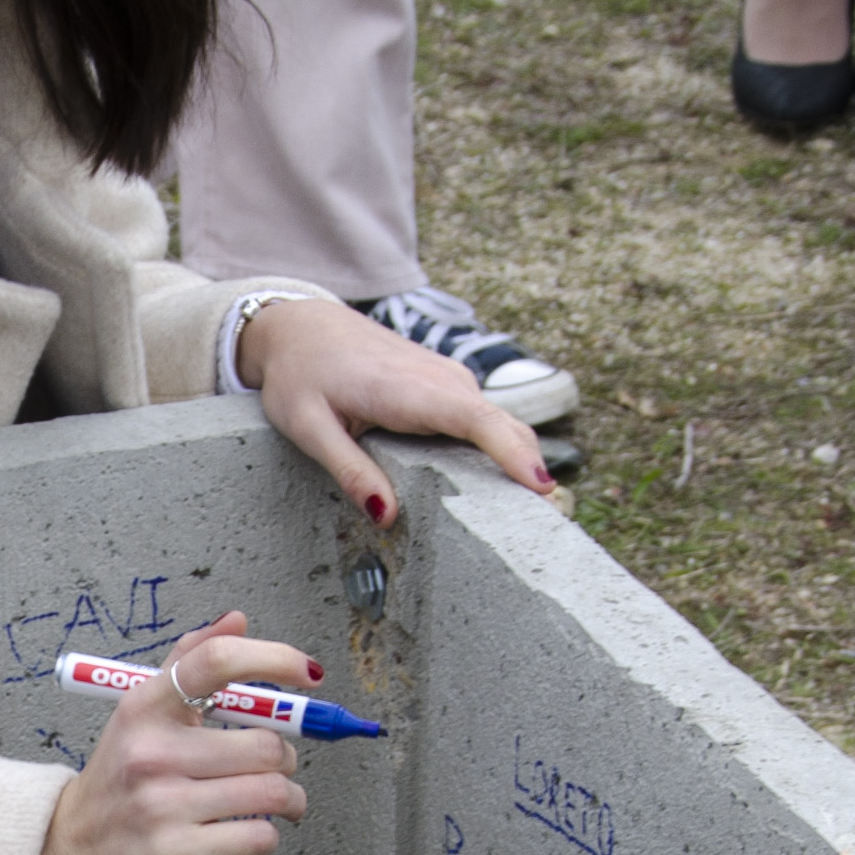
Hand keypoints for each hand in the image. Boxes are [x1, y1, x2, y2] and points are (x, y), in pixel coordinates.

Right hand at [28, 613, 310, 854]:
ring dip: (288, 798)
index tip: (306, 673)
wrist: (68, 854)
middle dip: (285, 758)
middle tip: (274, 766)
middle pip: (264, 744)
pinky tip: (248, 830)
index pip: (214, 663)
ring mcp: (162, 805)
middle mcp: (150, 753)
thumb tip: (235, 620)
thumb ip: (187, 664)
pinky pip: (259, 836)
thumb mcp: (139, 716)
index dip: (272, 659)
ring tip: (275, 801)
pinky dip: (268, 834)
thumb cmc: (116, 782)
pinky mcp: (176, 854)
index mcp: (144, 708)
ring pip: (271, 792)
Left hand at [236, 294, 553, 522]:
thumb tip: (387, 516)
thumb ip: (349, 470)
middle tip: (554, 528)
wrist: (302, 326)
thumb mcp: (308, 427)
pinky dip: (501, 453)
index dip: (513, 454)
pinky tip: (501, 491)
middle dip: (533, 473)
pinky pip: (485, 423)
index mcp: (409, 389)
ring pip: (500, 427)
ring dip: (520, 466)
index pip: (477, 421)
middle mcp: (442, 381)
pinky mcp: (449, 388)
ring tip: (537, 520)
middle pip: (505, 428)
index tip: (543, 488)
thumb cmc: (301, 375)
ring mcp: (450, 381)